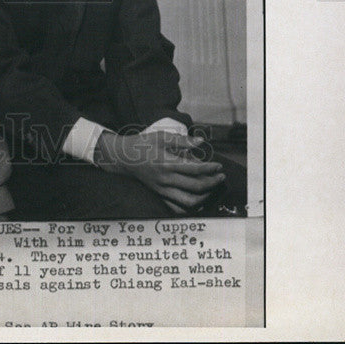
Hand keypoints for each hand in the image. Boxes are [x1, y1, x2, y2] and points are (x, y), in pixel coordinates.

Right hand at [93, 129, 224, 213]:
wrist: (124, 158)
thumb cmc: (143, 144)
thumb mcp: (161, 136)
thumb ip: (182, 140)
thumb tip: (201, 142)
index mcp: (167, 162)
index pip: (195, 169)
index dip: (210, 168)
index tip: (219, 165)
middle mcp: (166, 179)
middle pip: (196, 186)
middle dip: (213, 182)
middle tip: (220, 176)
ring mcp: (162, 190)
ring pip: (190, 201)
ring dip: (205, 196)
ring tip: (212, 188)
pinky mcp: (160, 196)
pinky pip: (178, 208)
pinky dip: (191, 207)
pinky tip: (198, 199)